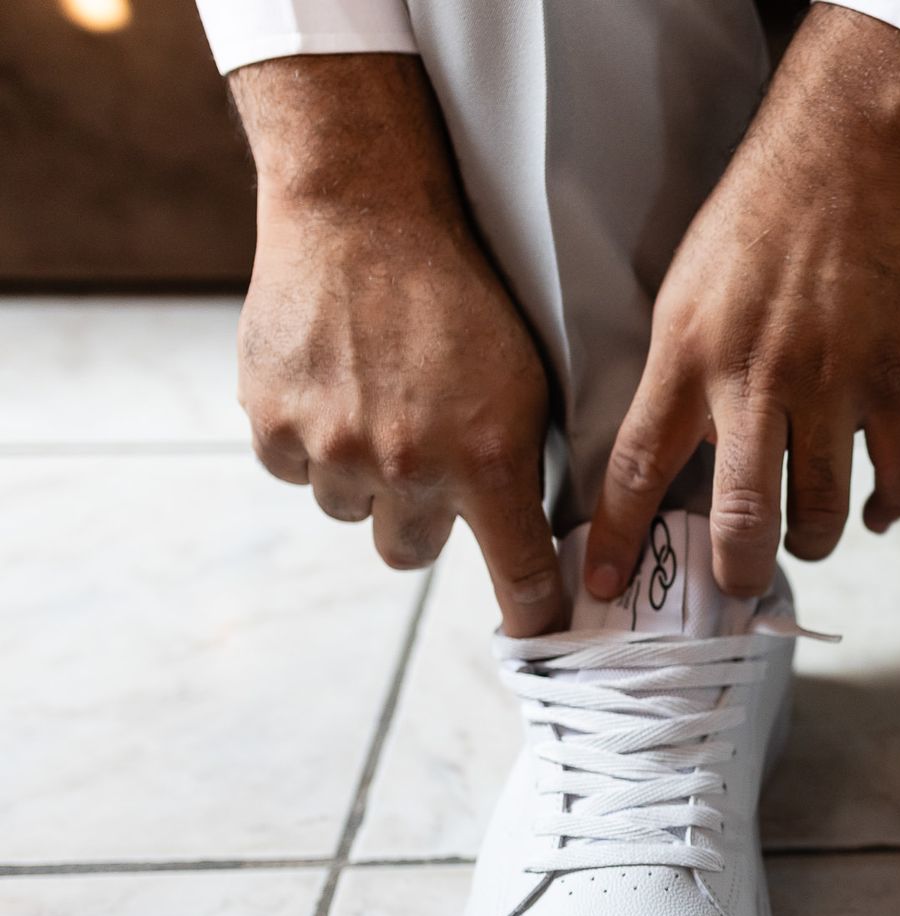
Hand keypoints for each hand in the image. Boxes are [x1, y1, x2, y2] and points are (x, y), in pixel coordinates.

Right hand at [230, 56, 564, 635]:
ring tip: (377, 401)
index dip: (532, 612)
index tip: (539, 634)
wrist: (364, 212)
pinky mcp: (271, 420)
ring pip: (348, 508)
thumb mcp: (528, 378)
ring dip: (362, 475)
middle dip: (423, 519)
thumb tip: (545, 533)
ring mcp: (333, 447)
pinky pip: (290, 467)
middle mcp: (407, 467)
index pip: (518, 573)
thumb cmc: (462, 291)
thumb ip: (526, 459)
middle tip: (428, 462)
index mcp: (485, 460)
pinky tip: (330, 385)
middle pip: (410, 553)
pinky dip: (306, 439)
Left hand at [584, 5, 899, 598]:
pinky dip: (886, 508)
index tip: (604, 588)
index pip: (637, 467)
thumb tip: (665, 454)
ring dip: (811, 541)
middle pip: (738, 517)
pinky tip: (874, 512)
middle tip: (738, 589)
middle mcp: (755, 380)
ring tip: (806, 537)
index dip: (619, 539)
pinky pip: (899, 475)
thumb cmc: (757, 219)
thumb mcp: (684, 291)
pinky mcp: (897, 378)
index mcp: (689, 356)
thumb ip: (677, 373)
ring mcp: (832, 384)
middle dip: (735, 573)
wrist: (846, 155)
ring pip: (819, 511)